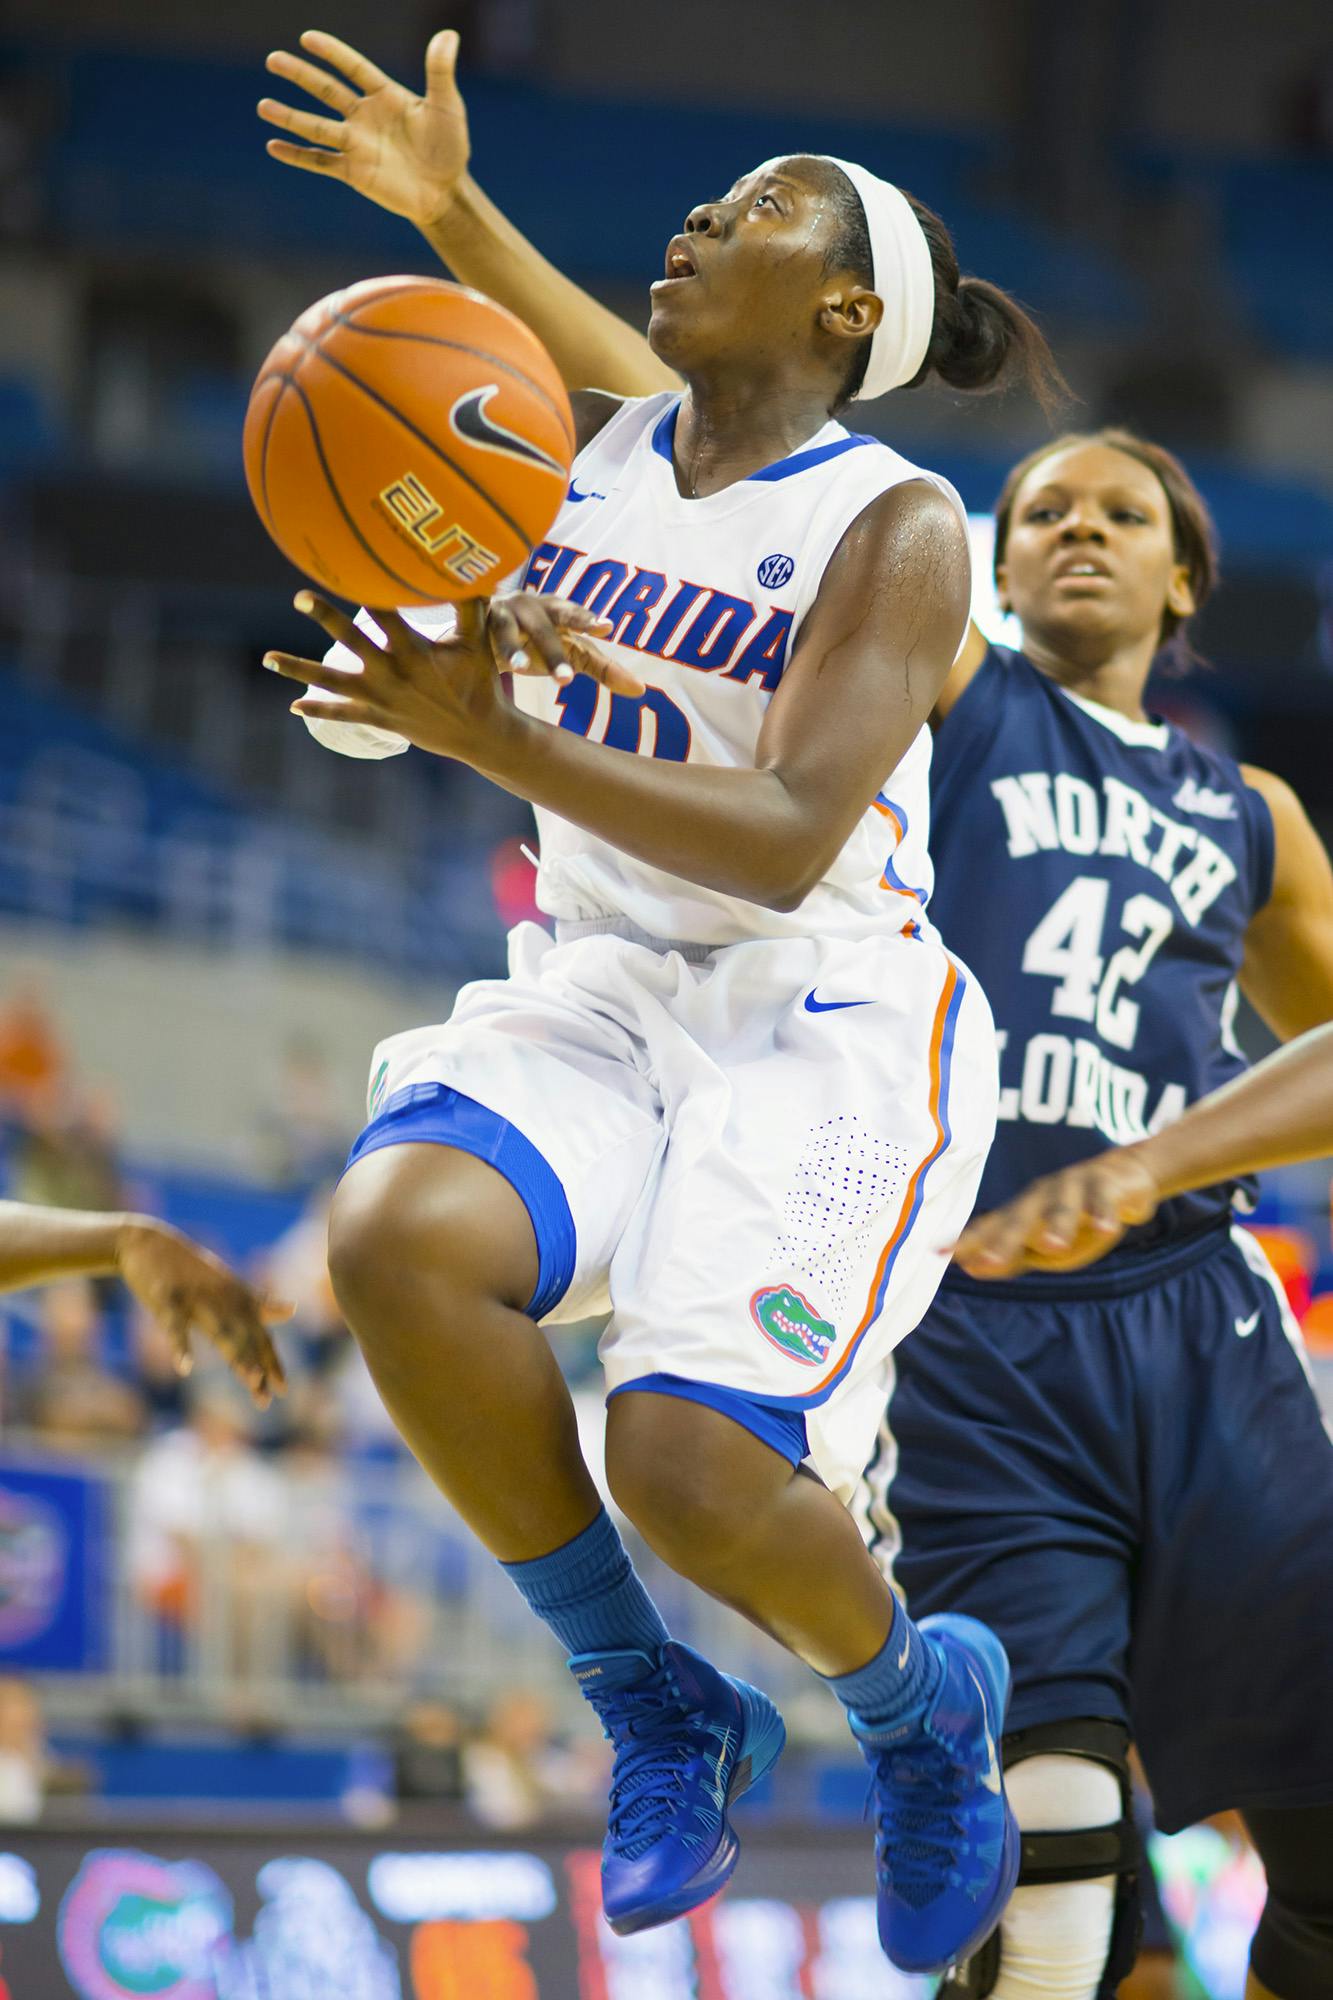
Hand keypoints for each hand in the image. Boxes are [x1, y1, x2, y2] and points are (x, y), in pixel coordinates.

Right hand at [116, 1219, 291, 1407]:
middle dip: (260, 1365)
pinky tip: (186, 1368)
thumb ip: (258, 1303)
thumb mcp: (227, 1285)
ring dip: (237, 1354)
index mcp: (236, 1299)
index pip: (259, 1334)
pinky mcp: (166, 1298)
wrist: (148, 1241)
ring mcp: (195, 1299)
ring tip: (252, 1378)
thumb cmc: (189, 1269)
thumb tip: (292, 1310)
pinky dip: (180, 1345)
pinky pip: (175, 1325)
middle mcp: (222, 1299)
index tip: (283, 1390)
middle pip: (245, 1337)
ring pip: (220, 1330)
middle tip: (272, 1395)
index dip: (271, 1361)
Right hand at [260, 28, 469, 229]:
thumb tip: (448, 34)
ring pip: (317, 127)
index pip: (353, 67)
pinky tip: (274, 146)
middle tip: (274, 59)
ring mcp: (356, 143)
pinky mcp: (354, 171)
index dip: (332, 53)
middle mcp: (364, 116)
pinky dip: (297, 156)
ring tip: (263, 107)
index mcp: (385, 95)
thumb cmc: (449, 147)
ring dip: (290, 118)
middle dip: (301, 76)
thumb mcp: (447, 106)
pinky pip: (321, 161)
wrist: (445, 193)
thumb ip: (440, 71)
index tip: (307, 39)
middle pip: (326, 91)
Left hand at [264, 591, 643, 760]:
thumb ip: (471, 606)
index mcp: (414, 650)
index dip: (368, 590)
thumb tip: (475, 569)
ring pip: (332, 681)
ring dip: (298, 669)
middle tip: (299, 597)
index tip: (349, 566)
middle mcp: (392, 673)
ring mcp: (382, 698)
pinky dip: (318, 709)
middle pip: (352, 640)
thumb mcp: (477, 643)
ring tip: (267, 659)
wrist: (479, 734)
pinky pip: (343, 714)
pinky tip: (293, 705)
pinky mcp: (379, 718)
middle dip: (325, 617)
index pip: (386, 613)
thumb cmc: (479, 683)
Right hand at [485, 592, 645, 695]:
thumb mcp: (569, 653)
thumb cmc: (536, 641)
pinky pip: (474, 629)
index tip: (606, 626)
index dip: (588, 619)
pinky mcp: (473, 621)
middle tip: (565, 678)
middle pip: (545, 625)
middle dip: (553, 650)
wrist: (487, 633)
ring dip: (512, 648)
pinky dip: (475, 635)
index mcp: (557, 611)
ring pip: (508, 629)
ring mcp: (500, 611)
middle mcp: (530, 606)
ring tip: (517, 669)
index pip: (575, 616)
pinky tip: (472, 652)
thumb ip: (602, 669)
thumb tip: (641, 690)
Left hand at [950, 1147, 1163, 1278]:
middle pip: (1020, 1219)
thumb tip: (970, 1268)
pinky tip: (1107, 1228)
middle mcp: (1042, 1196)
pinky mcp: (1106, 1184)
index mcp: (1023, 1211)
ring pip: (1062, 1207)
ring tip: (1053, 1245)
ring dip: (1057, 1224)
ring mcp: (1072, 1187)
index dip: (967, 1241)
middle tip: (987, 1261)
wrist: (1124, 1175)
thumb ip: (1012, 1255)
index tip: (939, 1254)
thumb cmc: (1075, 1215)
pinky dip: (1105, 1212)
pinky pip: (1104, 1199)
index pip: (990, 1228)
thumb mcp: (1043, 1240)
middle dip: (1004, 1240)